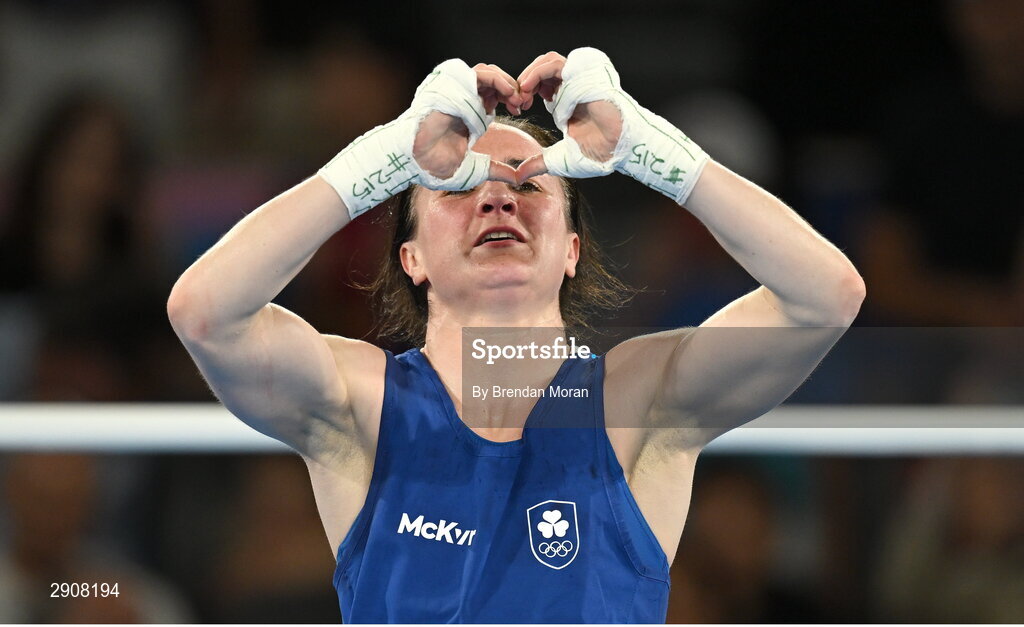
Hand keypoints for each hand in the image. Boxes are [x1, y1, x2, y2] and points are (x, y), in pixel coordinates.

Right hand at [413, 63, 522, 183]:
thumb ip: (495, 169)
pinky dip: (496, 79)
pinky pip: (477, 74)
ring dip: (505, 82)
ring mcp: (454, 90)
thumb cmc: (434, 166)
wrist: (414, 161)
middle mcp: (461, 99)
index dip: (509, 98)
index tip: (521, 110)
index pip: (492, 94)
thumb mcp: (474, 169)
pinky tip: (507, 92)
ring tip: (516, 97)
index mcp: (466, 113)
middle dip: (511, 89)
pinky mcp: (449, 85)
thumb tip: (517, 178)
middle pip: (492, 81)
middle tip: (523, 102)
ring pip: (486, 72)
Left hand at [514, 47, 708, 204]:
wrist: (622, 151)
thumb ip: (539, 162)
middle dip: (526, 80)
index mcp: (567, 99)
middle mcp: (575, 87)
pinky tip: (543, 97)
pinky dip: (548, 78)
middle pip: (544, 66)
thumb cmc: (601, 154)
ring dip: (533, 74)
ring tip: (524, 91)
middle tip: (518, 99)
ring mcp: (584, 80)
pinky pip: (564, 68)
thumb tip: (518, 175)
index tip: (519, 107)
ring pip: (552, 61)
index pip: (541, 81)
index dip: (526, 90)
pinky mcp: (591, 77)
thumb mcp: (560, 158)